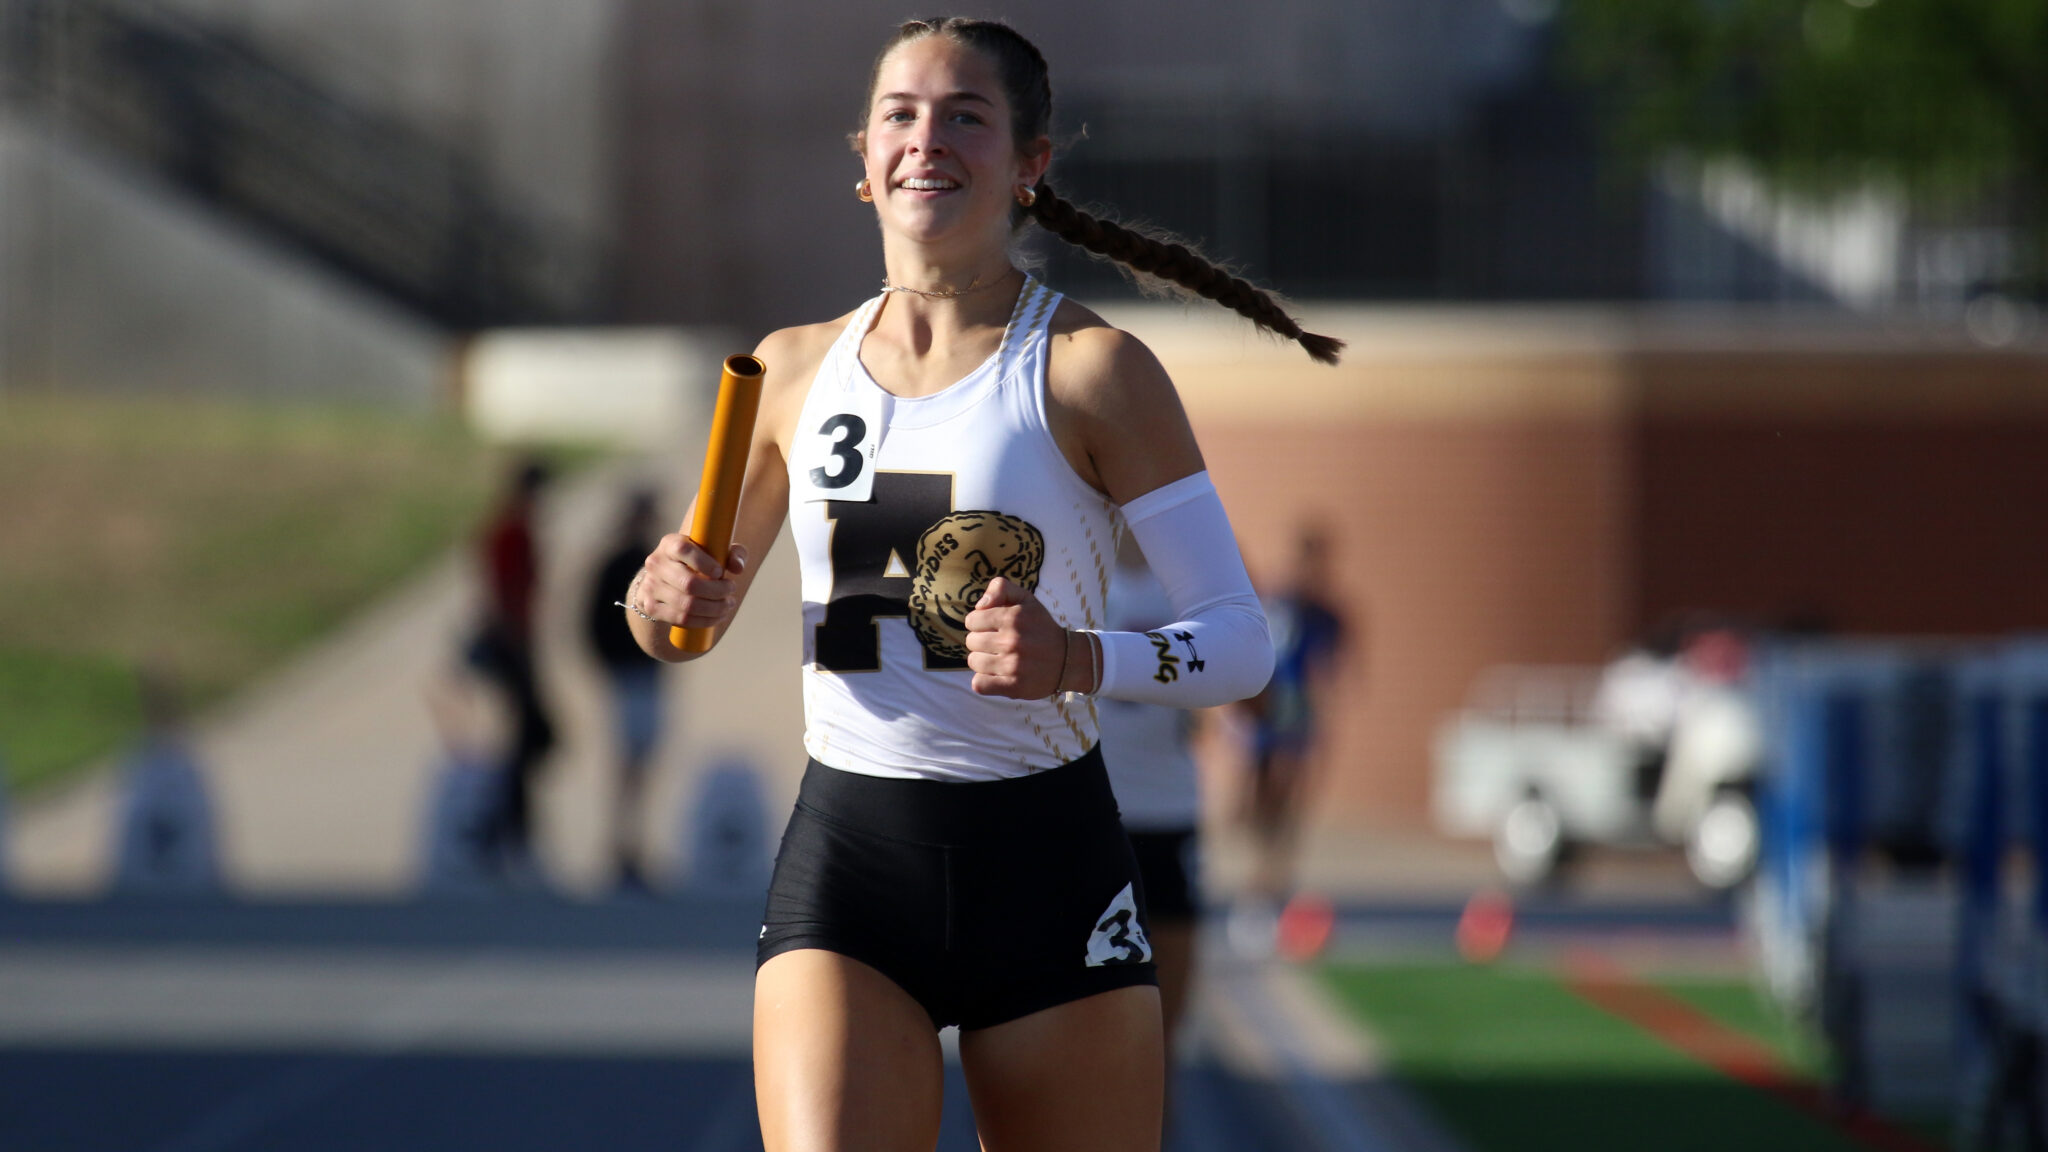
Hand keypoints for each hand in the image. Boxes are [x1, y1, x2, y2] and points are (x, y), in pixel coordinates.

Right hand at [638, 533, 749, 635]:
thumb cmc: (698, 561)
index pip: (683, 550)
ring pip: (686, 604)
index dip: (704, 563)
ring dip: (714, 608)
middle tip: (731, 590)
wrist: (666, 579)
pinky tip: (718, 616)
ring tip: (728, 604)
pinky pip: (681, 619)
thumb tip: (738, 568)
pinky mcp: (651, 606)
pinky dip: (704, 621)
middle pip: (688, 583)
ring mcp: (650, 586)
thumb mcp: (716, 551)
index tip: (720, 572)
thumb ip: (734, 553)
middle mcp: (656, 563)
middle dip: (717, 591)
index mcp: (670, 544)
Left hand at [963, 577, 1071, 698]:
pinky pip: (979, 684)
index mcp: (1013, 617)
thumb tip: (979, 606)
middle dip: (981, 641)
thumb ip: (1001, 588)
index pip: (972, 620)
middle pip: (971, 641)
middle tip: (999, 644)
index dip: (979, 623)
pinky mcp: (1013, 687)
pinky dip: (984, 681)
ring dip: (983, 661)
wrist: (1068, 660)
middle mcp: (1012, 641)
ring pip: (974, 662)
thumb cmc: (1040, 627)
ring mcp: (1013, 666)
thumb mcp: (1026, 599)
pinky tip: (997, 675)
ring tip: (999, 659)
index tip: (992, 627)